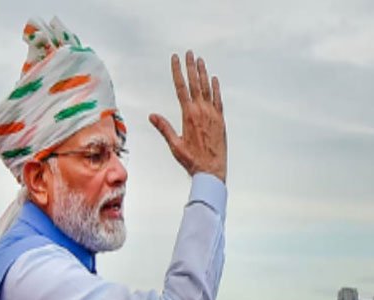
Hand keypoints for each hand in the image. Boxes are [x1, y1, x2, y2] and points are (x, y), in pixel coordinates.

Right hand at [149, 50, 226, 182]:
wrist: (212, 172)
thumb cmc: (192, 161)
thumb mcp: (175, 145)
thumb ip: (164, 128)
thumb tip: (152, 115)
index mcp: (188, 115)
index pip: (181, 87)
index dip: (178, 71)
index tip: (175, 58)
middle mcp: (201, 112)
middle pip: (195, 84)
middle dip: (190, 67)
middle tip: (188, 53)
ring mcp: (213, 115)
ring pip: (207, 89)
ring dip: (203, 74)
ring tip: (200, 60)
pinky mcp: (221, 121)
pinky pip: (218, 101)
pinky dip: (216, 89)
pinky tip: (214, 79)